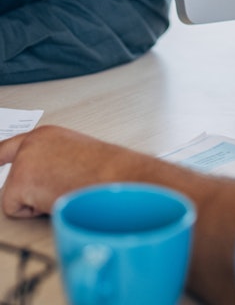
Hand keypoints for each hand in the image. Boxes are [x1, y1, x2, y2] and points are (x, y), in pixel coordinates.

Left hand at [0, 125, 158, 217]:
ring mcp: (23, 161)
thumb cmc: (105, 169)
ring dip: (34, 200)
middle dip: (21, 186)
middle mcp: (31, 143)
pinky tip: (55, 199)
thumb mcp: (76, 156)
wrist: (113, 176)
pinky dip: (34, 211)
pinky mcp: (19, 182)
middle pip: (8, 171)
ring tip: (61, 191)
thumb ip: (52, 160)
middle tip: (41, 188)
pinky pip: (16, 209)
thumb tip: (46, 176)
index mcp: (46, 135)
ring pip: (14, 194)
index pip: (9, 146)